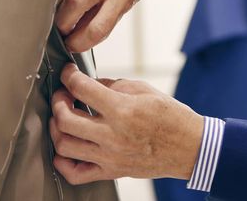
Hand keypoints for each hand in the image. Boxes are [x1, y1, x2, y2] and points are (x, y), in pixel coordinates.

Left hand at [50, 63, 203, 182]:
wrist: (189, 147)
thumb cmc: (171, 117)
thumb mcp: (144, 89)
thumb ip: (113, 85)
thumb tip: (90, 84)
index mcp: (122, 109)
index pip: (81, 88)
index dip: (69, 76)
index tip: (68, 73)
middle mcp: (113, 135)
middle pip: (65, 119)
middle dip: (57, 101)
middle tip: (62, 94)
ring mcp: (110, 157)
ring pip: (64, 146)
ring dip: (56, 128)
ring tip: (62, 118)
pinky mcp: (111, 172)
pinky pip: (75, 174)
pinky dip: (62, 162)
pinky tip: (64, 148)